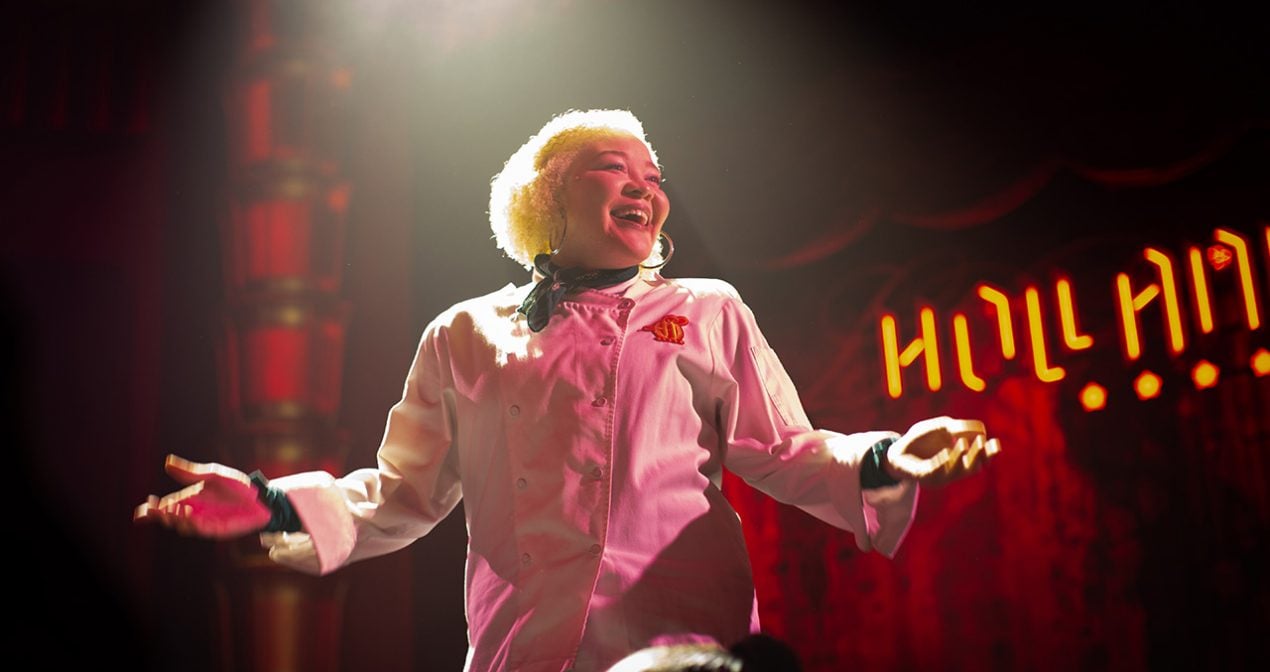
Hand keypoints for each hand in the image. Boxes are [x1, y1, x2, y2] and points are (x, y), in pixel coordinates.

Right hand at [133, 455, 270, 538]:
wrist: (260, 498)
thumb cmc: (238, 486)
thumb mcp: (213, 475)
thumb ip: (191, 472)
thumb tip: (167, 462)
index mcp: (190, 497)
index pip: (165, 505)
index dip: (151, 510)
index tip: (141, 511)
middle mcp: (194, 511)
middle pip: (169, 517)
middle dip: (161, 515)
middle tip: (156, 509)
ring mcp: (203, 522)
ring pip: (182, 525)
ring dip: (176, 519)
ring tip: (176, 509)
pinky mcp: (215, 530)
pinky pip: (199, 529)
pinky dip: (191, 524)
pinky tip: (188, 516)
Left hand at [885, 416, 1000, 486]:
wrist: (896, 449)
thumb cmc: (921, 439)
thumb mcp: (941, 428)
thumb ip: (958, 428)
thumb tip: (980, 430)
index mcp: (961, 460)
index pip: (980, 460)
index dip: (989, 453)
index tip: (994, 442)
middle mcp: (953, 471)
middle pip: (972, 467)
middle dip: (978, 455)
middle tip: (982, 442)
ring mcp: (940, 476)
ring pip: (956, 471)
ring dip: (960, 457)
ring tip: (962, 442)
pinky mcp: (924, 477)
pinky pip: (936, 472)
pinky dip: (942, 462)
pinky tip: (946, 452)